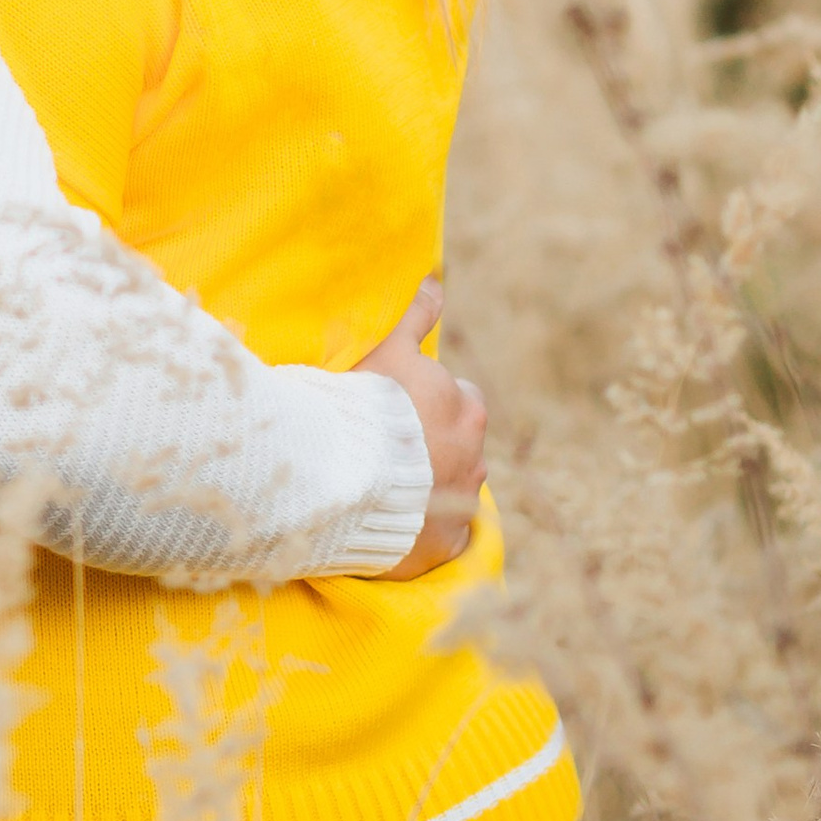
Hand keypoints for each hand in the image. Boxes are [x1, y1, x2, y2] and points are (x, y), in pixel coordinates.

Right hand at [358, 279, 487, 579]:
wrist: (345, 476)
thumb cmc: (364, 405)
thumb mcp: (388, 349)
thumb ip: (416, 315)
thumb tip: (435, 278)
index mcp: (465, 408)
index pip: (460, 401)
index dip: (430, 405)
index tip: (401, 413)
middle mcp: (474, 454)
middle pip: (461, 448)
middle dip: (437, 449)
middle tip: (394, 451)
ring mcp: (462, 502)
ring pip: (452, 491)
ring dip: (429, 488)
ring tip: (385, 488)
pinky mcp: (445, 542)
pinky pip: (441, 536)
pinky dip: (424, 530)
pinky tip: (393, 524)